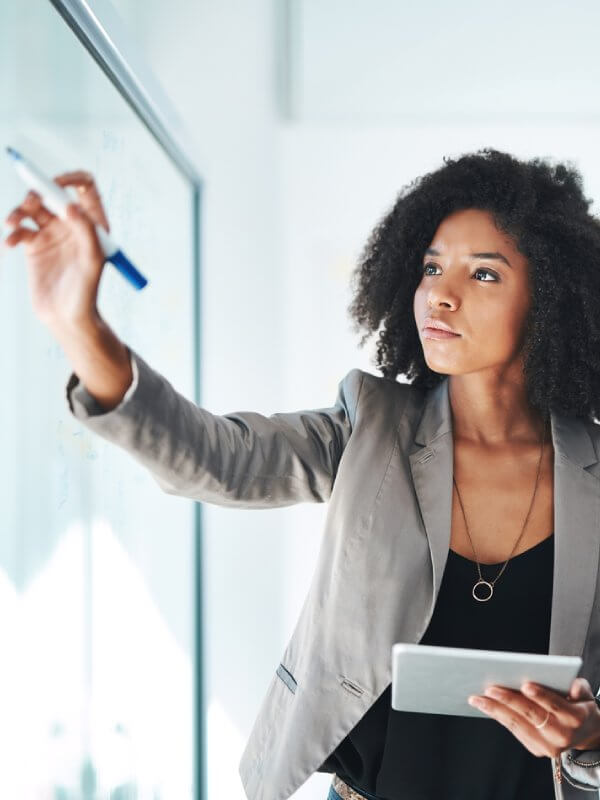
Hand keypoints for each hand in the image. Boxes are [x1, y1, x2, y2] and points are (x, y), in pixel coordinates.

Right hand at [2, 171, 109, 330]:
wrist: (66, 317)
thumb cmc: (86, 292)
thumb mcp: (92, 260)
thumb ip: (85, 230)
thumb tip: (71, 204)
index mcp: (92, 224)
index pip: (85, 187)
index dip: (71, 178)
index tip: (55, 184)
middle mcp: (72, 225)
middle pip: (51, 193)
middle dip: (37, 192)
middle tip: (30, 203)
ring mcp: (52, 234)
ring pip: (31, 208)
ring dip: (18, 211)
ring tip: (12, 223)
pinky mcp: (34, 246)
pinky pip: (20, 230)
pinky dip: (12, 233)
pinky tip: (9, 244)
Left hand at [467, 677, 599, 758]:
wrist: (585, 734)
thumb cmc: (580, 705)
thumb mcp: (585, 695)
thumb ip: (580, 688)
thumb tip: (573, 686)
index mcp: (575, 718)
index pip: (555, 706)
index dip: (541, 696)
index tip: (525, 685)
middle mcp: (562, 735)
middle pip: (531, 716)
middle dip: (509, 701)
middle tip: (489, 688)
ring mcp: (548, 746)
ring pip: (518, 725)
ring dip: (495, 711)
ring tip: (476, 698)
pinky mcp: (536, 750)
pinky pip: (515, 731)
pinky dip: (499, 717)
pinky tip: (485, 706)